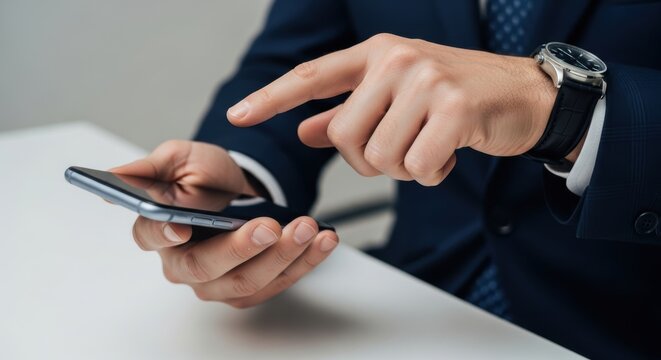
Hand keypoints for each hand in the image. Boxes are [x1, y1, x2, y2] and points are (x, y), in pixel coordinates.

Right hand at [112, 140, 338, 307]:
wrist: (239, 190)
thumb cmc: (205, 176)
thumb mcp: (180, 158)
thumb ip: (151, 167)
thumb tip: (117, 174)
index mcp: (156, 231)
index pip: (152, 236)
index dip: (165, 233)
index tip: (181, 225)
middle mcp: (183, 264)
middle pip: (207, 268)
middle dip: (242, 248)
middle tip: (271, 226)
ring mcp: (217, 282)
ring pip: (247, 282)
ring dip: (283, 256)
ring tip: (309, 228)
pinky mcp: (250, 288)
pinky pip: (278, 282)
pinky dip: (305, 262)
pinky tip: (323, 240)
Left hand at [227, 33, 556, 185]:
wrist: (522, 94)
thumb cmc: (454, 96)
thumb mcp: (395, 96)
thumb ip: (347, 111)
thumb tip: (304, 130)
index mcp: (375, 54)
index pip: (312, 77)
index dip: (271, 99)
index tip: (238, 116)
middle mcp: (396, 59)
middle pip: (343, 136)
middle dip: (368, 160)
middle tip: (401, 149)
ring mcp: (426, 80)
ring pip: (379, 157)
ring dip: (402, 169)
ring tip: (428, 147)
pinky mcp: (455, 108)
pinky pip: (417, 167)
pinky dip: (430, 174)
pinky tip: (448, 154)